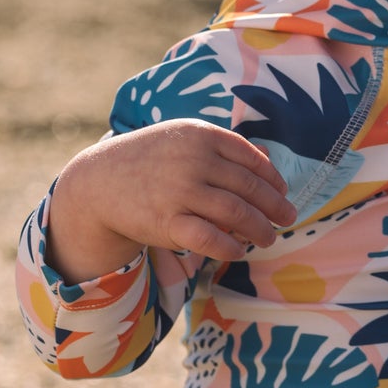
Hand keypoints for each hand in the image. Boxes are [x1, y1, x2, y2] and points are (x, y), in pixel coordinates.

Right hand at [45, 120, 296, 282]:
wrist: (99, 181)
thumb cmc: (150, 159)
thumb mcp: (184, 139)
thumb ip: (224, 147)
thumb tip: (270, 158)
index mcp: (201, 136)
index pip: (251, 159)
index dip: (273, 179)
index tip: (283, 193)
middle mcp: (194, 161)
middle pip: (249, 188)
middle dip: (274, 207)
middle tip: (288, 219)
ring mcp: (181, 192)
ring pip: (236, 213)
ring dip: (260, 229)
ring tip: (270, 238)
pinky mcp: (167, 222)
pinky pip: (210, 239)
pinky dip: (230, 248)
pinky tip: (239, 252)